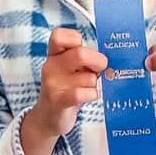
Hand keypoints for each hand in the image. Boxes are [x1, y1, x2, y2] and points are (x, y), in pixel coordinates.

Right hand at [27, 27, 106, 146]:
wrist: (47, 118)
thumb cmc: (66, 90)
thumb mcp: (70, 70)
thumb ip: (84, 60)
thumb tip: (107, 58)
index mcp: (54, 55)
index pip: (59, 35)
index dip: (75, 38)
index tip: (83, 47)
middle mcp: (51, 66)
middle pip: (80, 54)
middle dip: (98, 61)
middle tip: (101, 69)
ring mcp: (53, 84)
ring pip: (87, 77)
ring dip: (94, 84)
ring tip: (88, 89)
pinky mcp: (58, 101)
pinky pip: (81, 93)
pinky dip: (92, 94)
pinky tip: (91, 96)